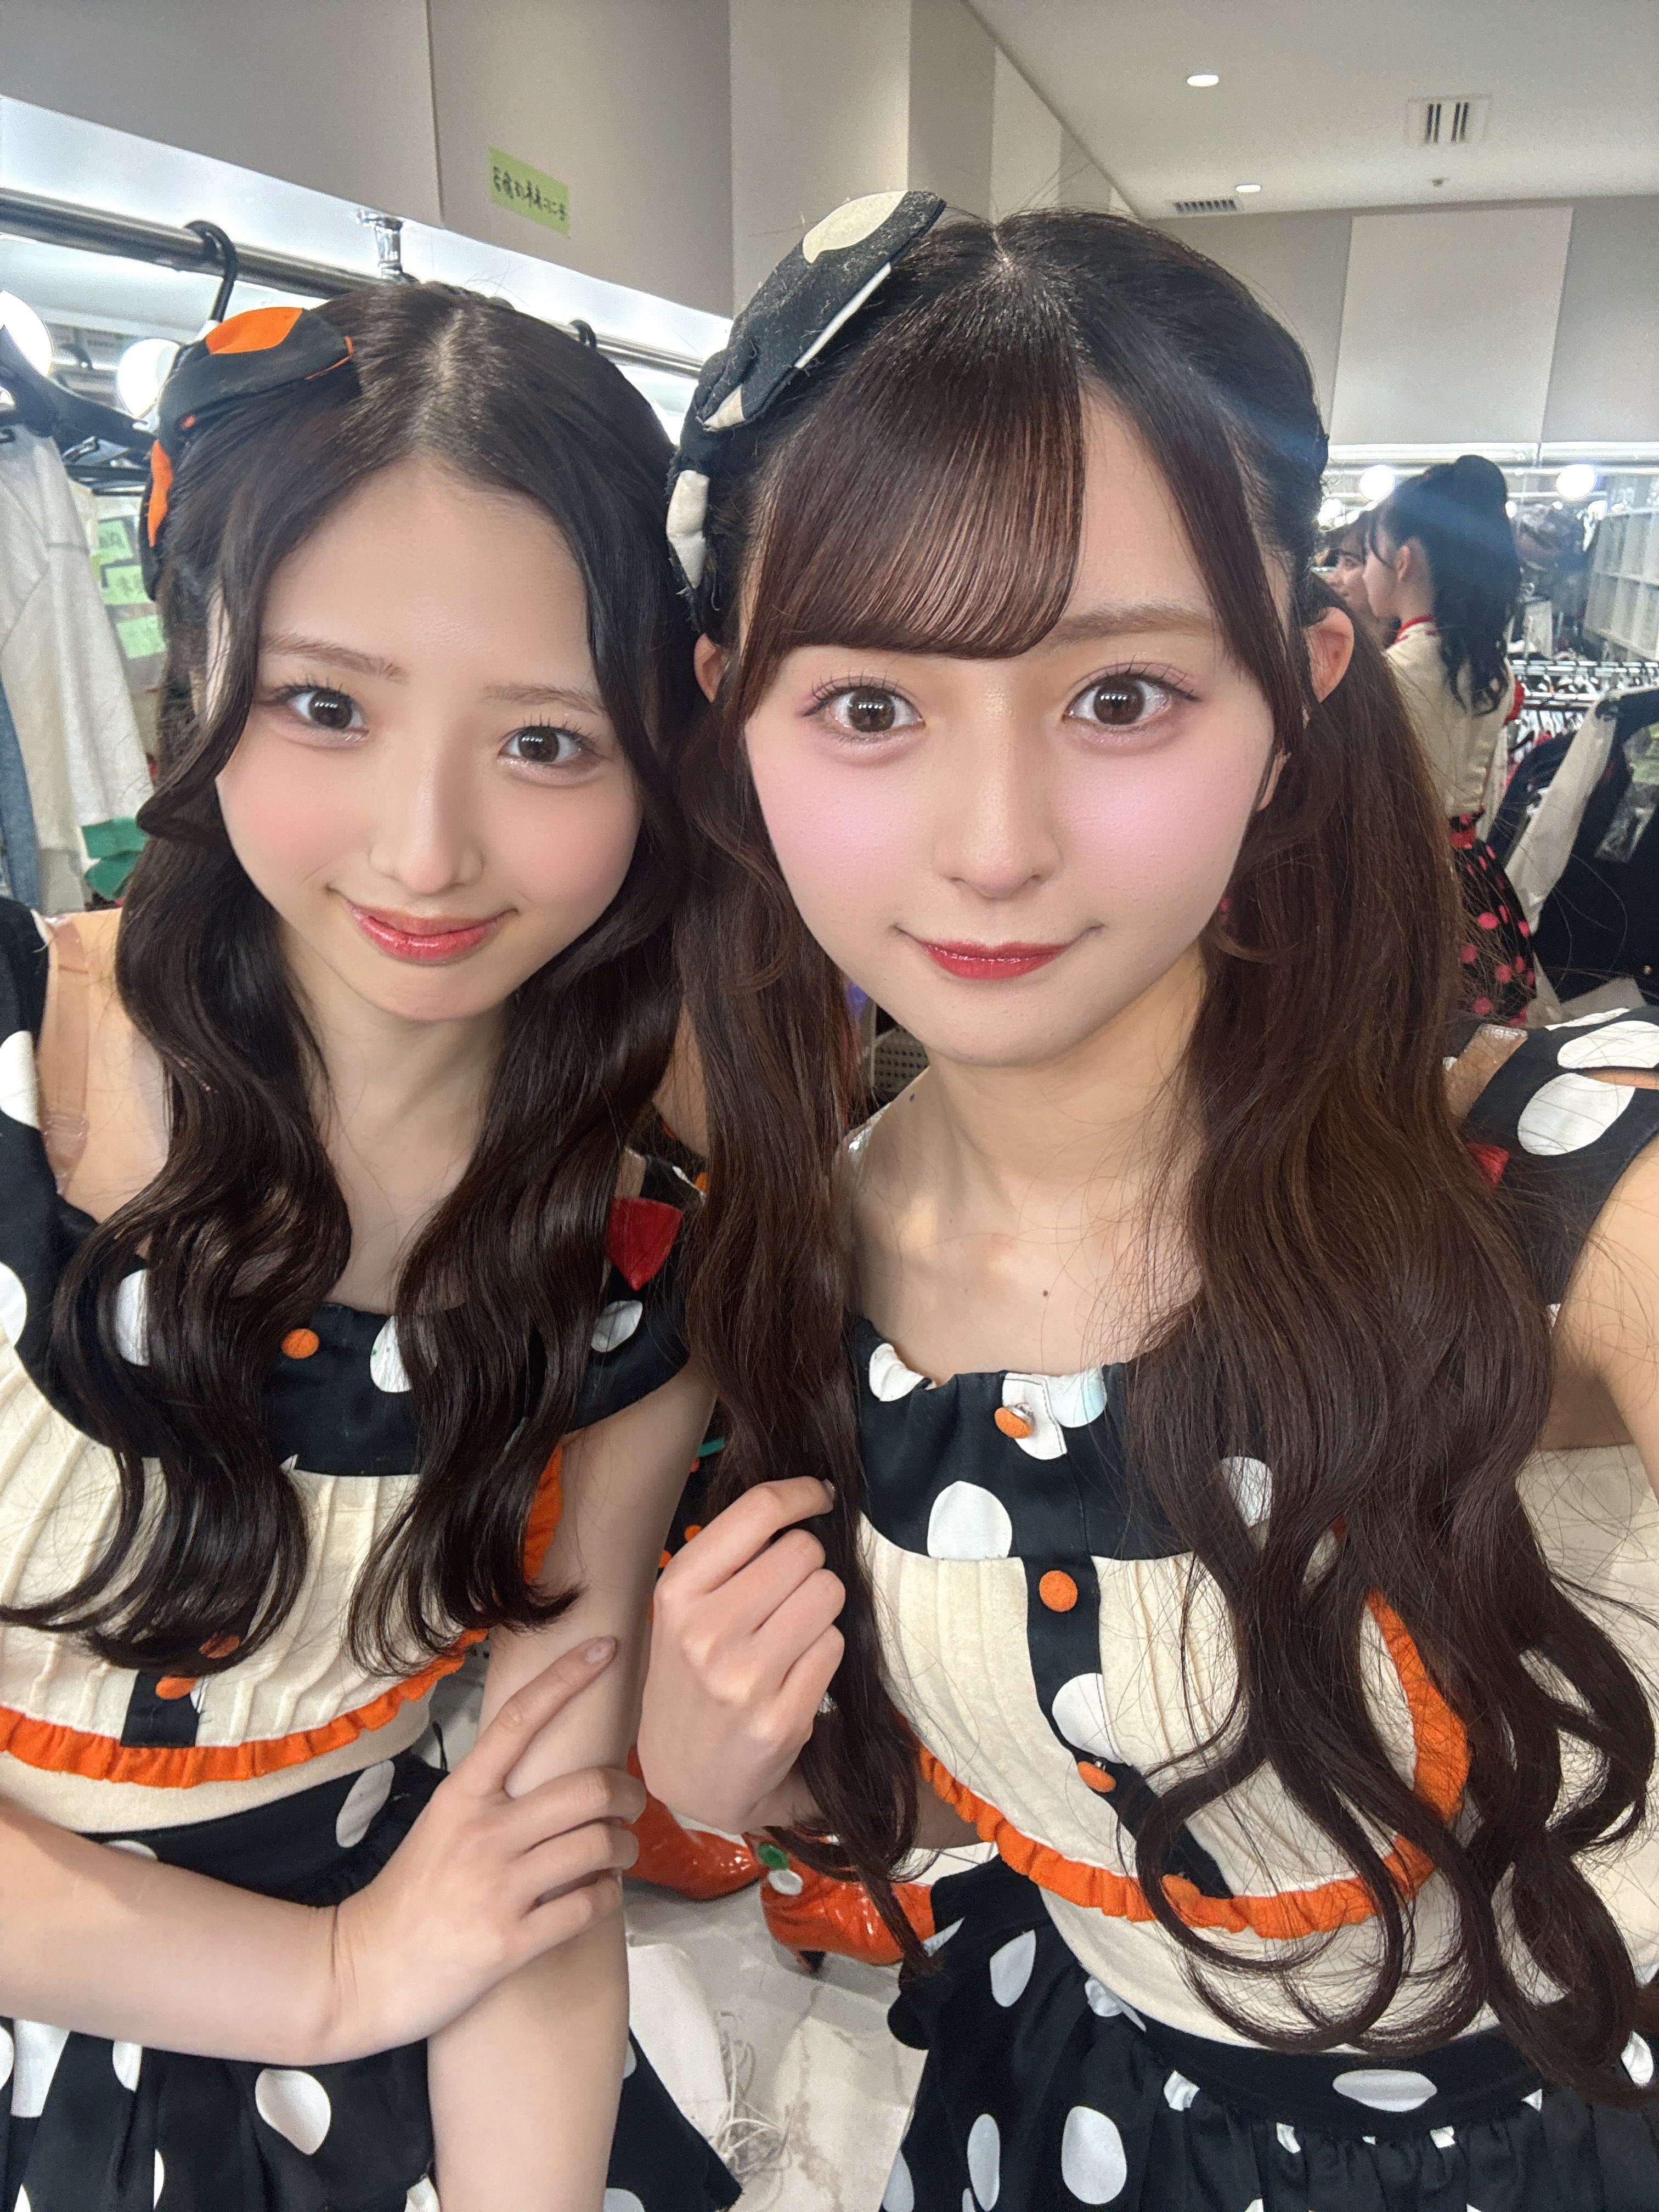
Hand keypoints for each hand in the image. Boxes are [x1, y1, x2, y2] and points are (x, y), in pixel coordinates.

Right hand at [324, 1639, 643, 2058]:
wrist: (362, 1972)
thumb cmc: (409, 1895)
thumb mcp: (440, 1824)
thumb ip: (490, 1795)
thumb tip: (554, 1771)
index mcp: (462, 1795)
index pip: (520, 1719)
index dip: (569, 1677)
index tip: (608, 1647)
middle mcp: (483, 1833)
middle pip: (588, 1788)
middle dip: (629, 1791)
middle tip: (634, 1801)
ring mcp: (499, 1888)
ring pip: (599, 1845)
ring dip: (625, 1846)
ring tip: (620, 1850)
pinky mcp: (511, 1942)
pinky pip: (589, 1905)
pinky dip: (608, 1895)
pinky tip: (600, 1892)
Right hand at [638, 1478, 843, 1831]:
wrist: (688, 1775)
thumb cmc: (692, 1675)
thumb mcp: (683, 1610)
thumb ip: (731, 1556)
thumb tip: (804, 1497)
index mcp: (677, 1591)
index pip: (758, 1511)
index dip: (801, 1493)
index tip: (819, 1494)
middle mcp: (706, 1631)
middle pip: (804, 1551)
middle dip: (809, 1564)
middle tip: (788, 1593)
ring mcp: (744, 1679)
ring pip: (828, 1593)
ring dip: (821, 1608)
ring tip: (790, 1634)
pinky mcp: (781, 1719)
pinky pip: (835, 1646)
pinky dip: (825, 1652)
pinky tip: (795, 1673)